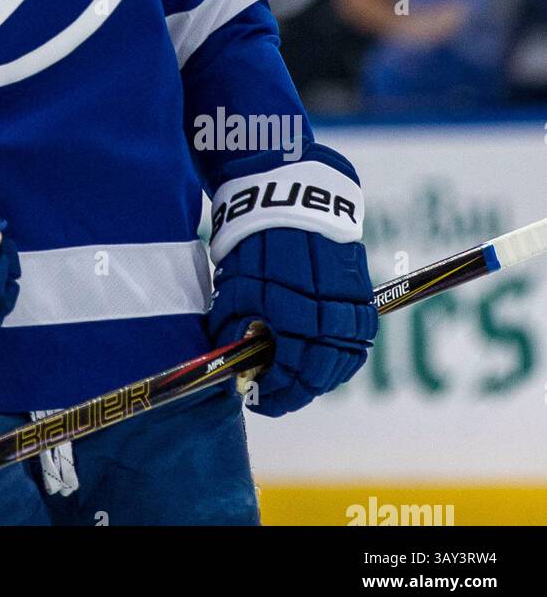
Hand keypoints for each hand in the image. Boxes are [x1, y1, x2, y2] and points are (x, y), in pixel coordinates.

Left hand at [209, 227, 376, 416]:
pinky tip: (323, 362)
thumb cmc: (252, 243)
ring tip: (297, 382)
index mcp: (292, 318)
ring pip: (343, 362)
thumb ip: (233, 330)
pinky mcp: (362, 296)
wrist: (289, 198)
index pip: (287, 374)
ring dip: (321, 379)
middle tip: (276, 397)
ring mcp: (349, 308)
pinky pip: (359, 341)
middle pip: (318, 376)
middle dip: (295, 392)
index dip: (271, 392)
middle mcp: (326, 318)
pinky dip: (342, 358)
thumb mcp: (233, 286)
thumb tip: (235, 363)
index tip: (257, 399)